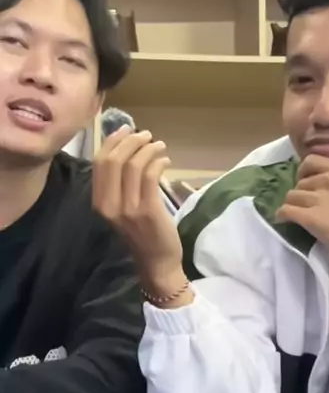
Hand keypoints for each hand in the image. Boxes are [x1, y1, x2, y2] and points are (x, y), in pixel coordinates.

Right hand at [93, 126, 185, 293]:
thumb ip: (120, 183)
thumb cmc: (141, 233)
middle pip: (114, 160)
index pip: (100, 162)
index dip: (113, 141)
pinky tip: (165, 160)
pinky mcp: (147, 210)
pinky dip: (158, 162)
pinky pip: (150, 175)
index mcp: (99, 201)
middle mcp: (109, 204)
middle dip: (131, 141)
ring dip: (148, 149)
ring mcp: (127, 208)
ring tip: (160, 146)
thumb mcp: (121, 207)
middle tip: (147, 135)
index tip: (127, 130)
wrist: (156, 262)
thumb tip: (128, 148)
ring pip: (133, 165)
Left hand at [276, 155, 328, 274]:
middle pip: (300, 183)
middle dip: (300, 193)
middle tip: (304, 204)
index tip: (304, 180)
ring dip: (291, 204)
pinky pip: (286, 211)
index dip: (303, 171)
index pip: (311, 161)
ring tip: (295, 214)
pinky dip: (282, 216)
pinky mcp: (310, 217)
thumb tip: (325, 185)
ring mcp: (318, 198)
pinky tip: (283, 220)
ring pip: (291, 196)